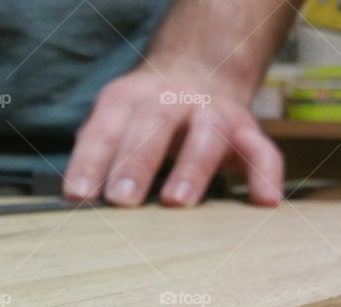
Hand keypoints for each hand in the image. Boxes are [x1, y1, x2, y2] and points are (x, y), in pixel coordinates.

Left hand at [63, 67, 283, 206]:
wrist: (200, 70)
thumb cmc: (144, 114)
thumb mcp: (114, 120)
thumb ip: (96, 153)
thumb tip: (75, 199)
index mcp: (130, 99)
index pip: (105, 129)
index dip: (89, 162)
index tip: (77, 196)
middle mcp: (173, 100)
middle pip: (153, 125)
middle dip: (136, 162)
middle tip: (121, 200)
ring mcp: (212, 113)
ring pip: (205, 137)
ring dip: (191, 169)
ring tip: (176, 202)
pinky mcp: (246, 131)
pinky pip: (261, 151)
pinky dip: (265, 175)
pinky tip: (265, 202)